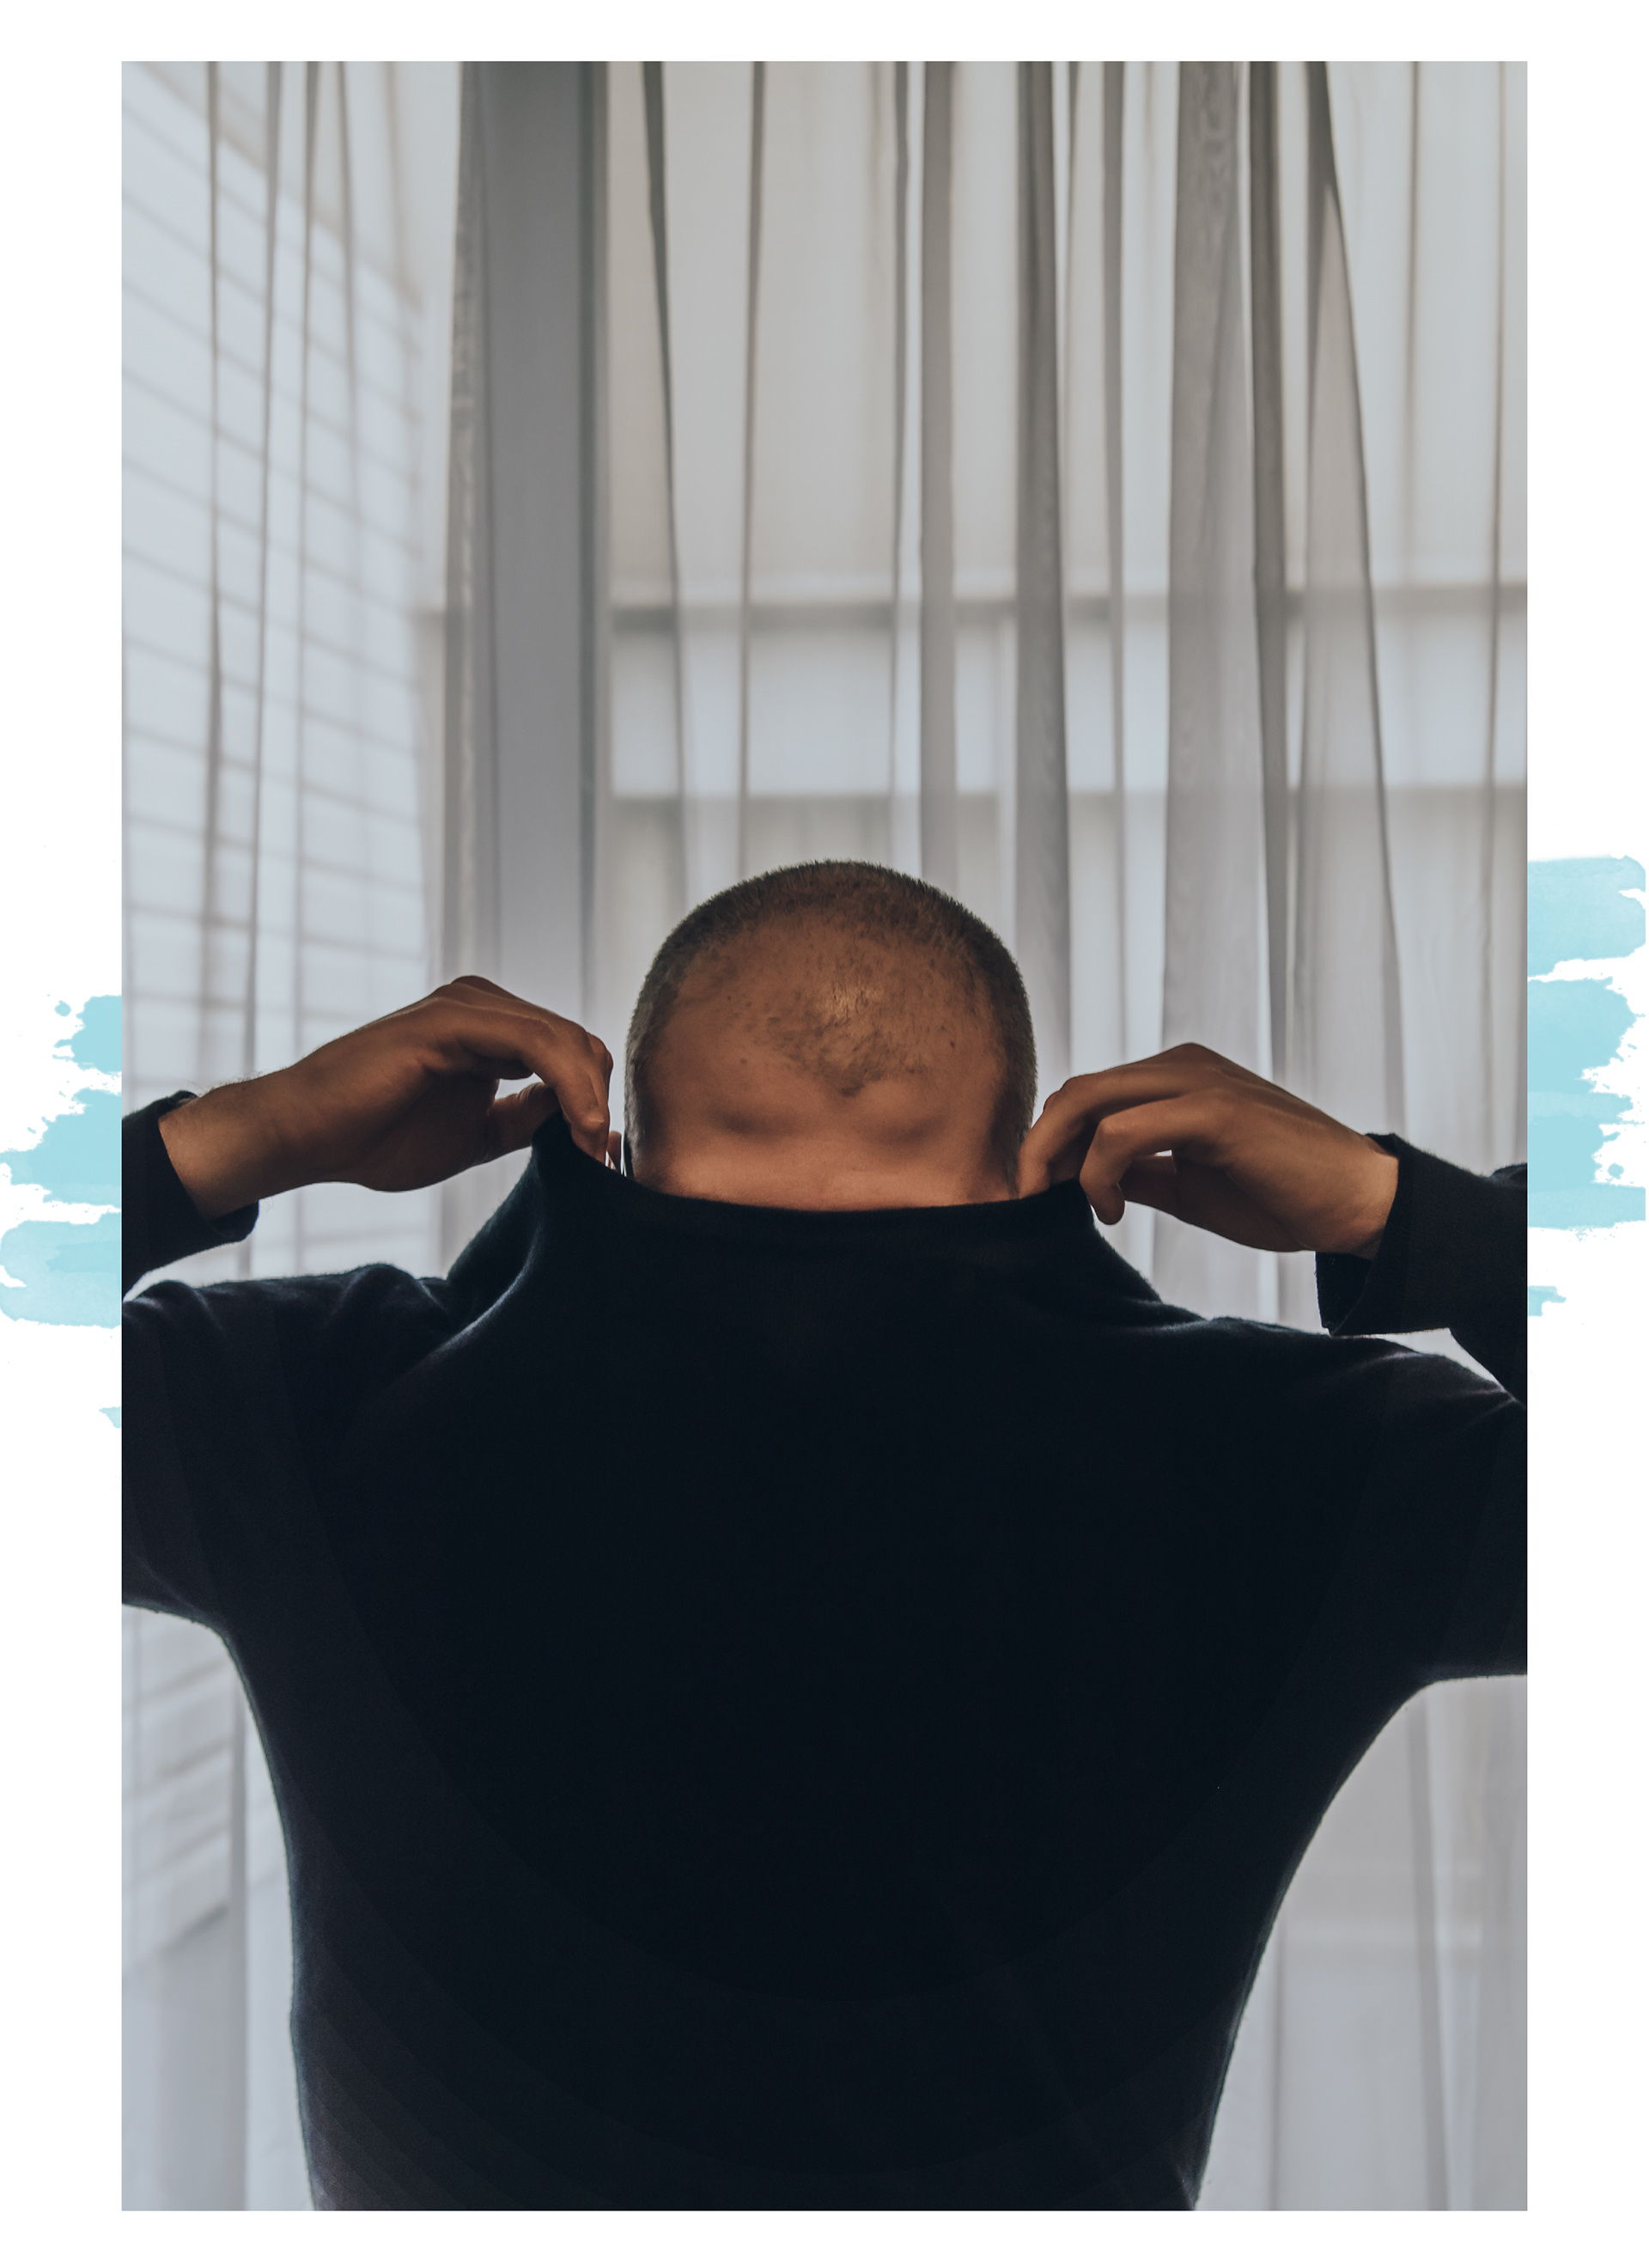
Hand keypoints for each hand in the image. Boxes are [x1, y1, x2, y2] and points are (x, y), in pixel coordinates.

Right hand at [159, 976, 619, 1219]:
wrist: (308, 1138)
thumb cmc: (377, 1137)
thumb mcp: (478, 1135)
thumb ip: (528, 1119)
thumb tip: (592, 1123)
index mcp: (492, 1029)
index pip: (572, 1052)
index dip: (595, 1102)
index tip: (600, 1156)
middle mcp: (484, 1006)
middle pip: (578, 1041)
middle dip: (599, 1100)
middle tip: (601, 1157)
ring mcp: (467, 1006)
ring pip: (564, 1038)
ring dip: (590, 1096)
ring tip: (590, 1148)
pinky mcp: (452, 1019)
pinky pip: (535, 1041)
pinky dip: (568, 1084)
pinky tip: (576, 1126)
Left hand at [1016, 1043, 1398, 1257]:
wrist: (1357, 1204)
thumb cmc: (1281, 1196)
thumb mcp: (1190, 1185)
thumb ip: (1140, 1171)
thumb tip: (1085, 1180)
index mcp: (1176, 1078)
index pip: (1088, 1096)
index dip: (1049, 1141)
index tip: (1040, 1193)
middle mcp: (1182, 1066)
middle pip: (1076, 1091)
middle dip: (1037, 1146)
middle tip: (1028, 1199)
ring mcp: (1198, 1081)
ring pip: (1089, 1101)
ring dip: (1056, 1157)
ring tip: (1067, 1205)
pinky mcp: (1214, 1110)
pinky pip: (1125, 1130)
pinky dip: (1099, 1171)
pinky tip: (1112, 1210)